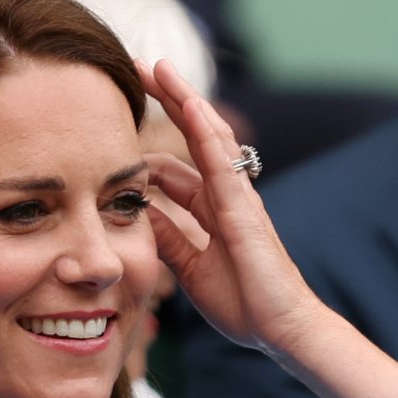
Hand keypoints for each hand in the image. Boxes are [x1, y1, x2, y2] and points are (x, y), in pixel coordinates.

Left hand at [137, 59, 325, 357]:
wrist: (281, 330)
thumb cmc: (245, 303)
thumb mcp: (191, 270)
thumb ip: (170, 238)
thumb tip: (138, 215)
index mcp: (212, 211)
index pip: (174, 167)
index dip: (147, 146)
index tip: (116, 126)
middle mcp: (226, 196)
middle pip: (192, 136)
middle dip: (165, 103)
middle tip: (134, 70)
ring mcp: (238, 197)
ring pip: (208, 135)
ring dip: (183, 98)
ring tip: (157, 67)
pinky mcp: (245, 208)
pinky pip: (222, 161)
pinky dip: (205, 130)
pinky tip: (189, 102)